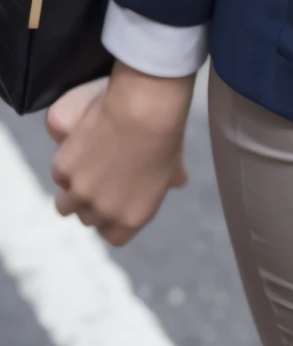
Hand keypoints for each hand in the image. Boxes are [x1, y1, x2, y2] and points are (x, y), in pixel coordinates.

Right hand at [50, 63, 194, 247]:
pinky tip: (82, 146)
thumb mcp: (171, 165)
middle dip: (91, 204)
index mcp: (133, 217)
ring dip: (72, 191)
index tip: (111, 204)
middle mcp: (105, 212)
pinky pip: (59, 175)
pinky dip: (66, 164)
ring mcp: (82, 193)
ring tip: (83, 170)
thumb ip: (169, 181)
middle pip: (88, 219)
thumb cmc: (164, 133)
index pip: (113, 236)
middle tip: (99, 179)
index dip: (110, 220)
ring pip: (65, 205)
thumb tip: (180, 182)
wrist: (143, 110)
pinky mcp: (64, 171)